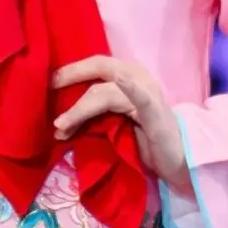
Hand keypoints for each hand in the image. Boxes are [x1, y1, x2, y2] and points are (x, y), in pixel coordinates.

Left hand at [51, 56, 191, 196]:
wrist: (179, 162)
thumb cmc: (146, 142)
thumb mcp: (114, 124)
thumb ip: (95, 116)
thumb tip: (60, 124)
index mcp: (129, 77)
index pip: (97, 65)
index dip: (72, 70)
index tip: (48, 82)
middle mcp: (139, 78)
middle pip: (100, 67)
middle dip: (72, 76)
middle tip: (48, 87)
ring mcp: (148, 93)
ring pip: (105, 92)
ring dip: (80, 109)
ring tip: (61, 126)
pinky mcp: (155, 113)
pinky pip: (141, 97)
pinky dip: (129, 87)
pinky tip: (119, 80)